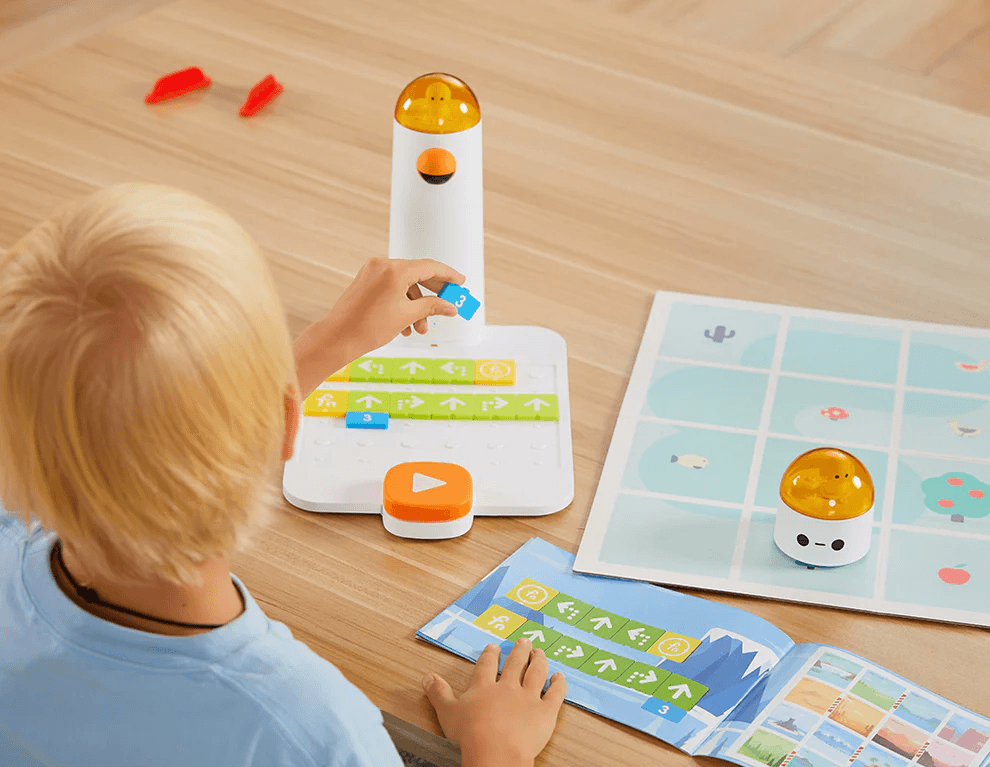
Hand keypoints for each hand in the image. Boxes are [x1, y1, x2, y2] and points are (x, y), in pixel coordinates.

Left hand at [292, 257, 463, 397]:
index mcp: (394, 270)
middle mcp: (382, 265)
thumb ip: (432, 307)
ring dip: (416, 305)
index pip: (430, 267)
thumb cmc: (368, 327)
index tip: (460, 282)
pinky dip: (402, 303)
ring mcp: (372, 272)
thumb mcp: (407, 316)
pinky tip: (405, 325)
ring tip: (420, 328)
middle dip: (432, 294)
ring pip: (404, 285)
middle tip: (447, 304)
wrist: (338, 337)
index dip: (448, 275)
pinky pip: (391, 287)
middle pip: (417, 274)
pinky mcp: (366, 281)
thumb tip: (450, 306)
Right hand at [423, 640, 566, 766]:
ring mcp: (529, 698)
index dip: (491, 655)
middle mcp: (508, 687)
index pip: (487, 665)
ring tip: (540, 652)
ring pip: (536, 673)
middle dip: (519, 651)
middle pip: (515, 663)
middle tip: (523, 642)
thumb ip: (438, 693)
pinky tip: (560, 676)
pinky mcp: (545, 712)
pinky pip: (555, 693)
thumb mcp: (448, 712)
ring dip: (539, 660)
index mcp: (484, 686)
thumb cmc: (471, 734)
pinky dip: (559, 684)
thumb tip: (427, 677)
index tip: (494, 647)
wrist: (496, 751)